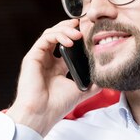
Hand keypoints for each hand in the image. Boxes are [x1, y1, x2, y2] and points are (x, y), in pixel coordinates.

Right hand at [6, 19, 100, 135]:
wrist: (42, 114)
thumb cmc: (57, 105)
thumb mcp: (81, 91)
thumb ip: (93, 82)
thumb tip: (107, 76)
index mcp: (57, 67)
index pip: (67, 45)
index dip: (77, 36)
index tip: (90, 32)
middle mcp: (47, 61)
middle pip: (58, 35)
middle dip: (71, 28)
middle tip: (84, 25)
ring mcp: (39, 58)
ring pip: (51, 33)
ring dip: (65, 30)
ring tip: (79, 33)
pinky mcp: (32, 57)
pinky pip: (45, 38)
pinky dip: (58, 36)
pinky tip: (70, 41)